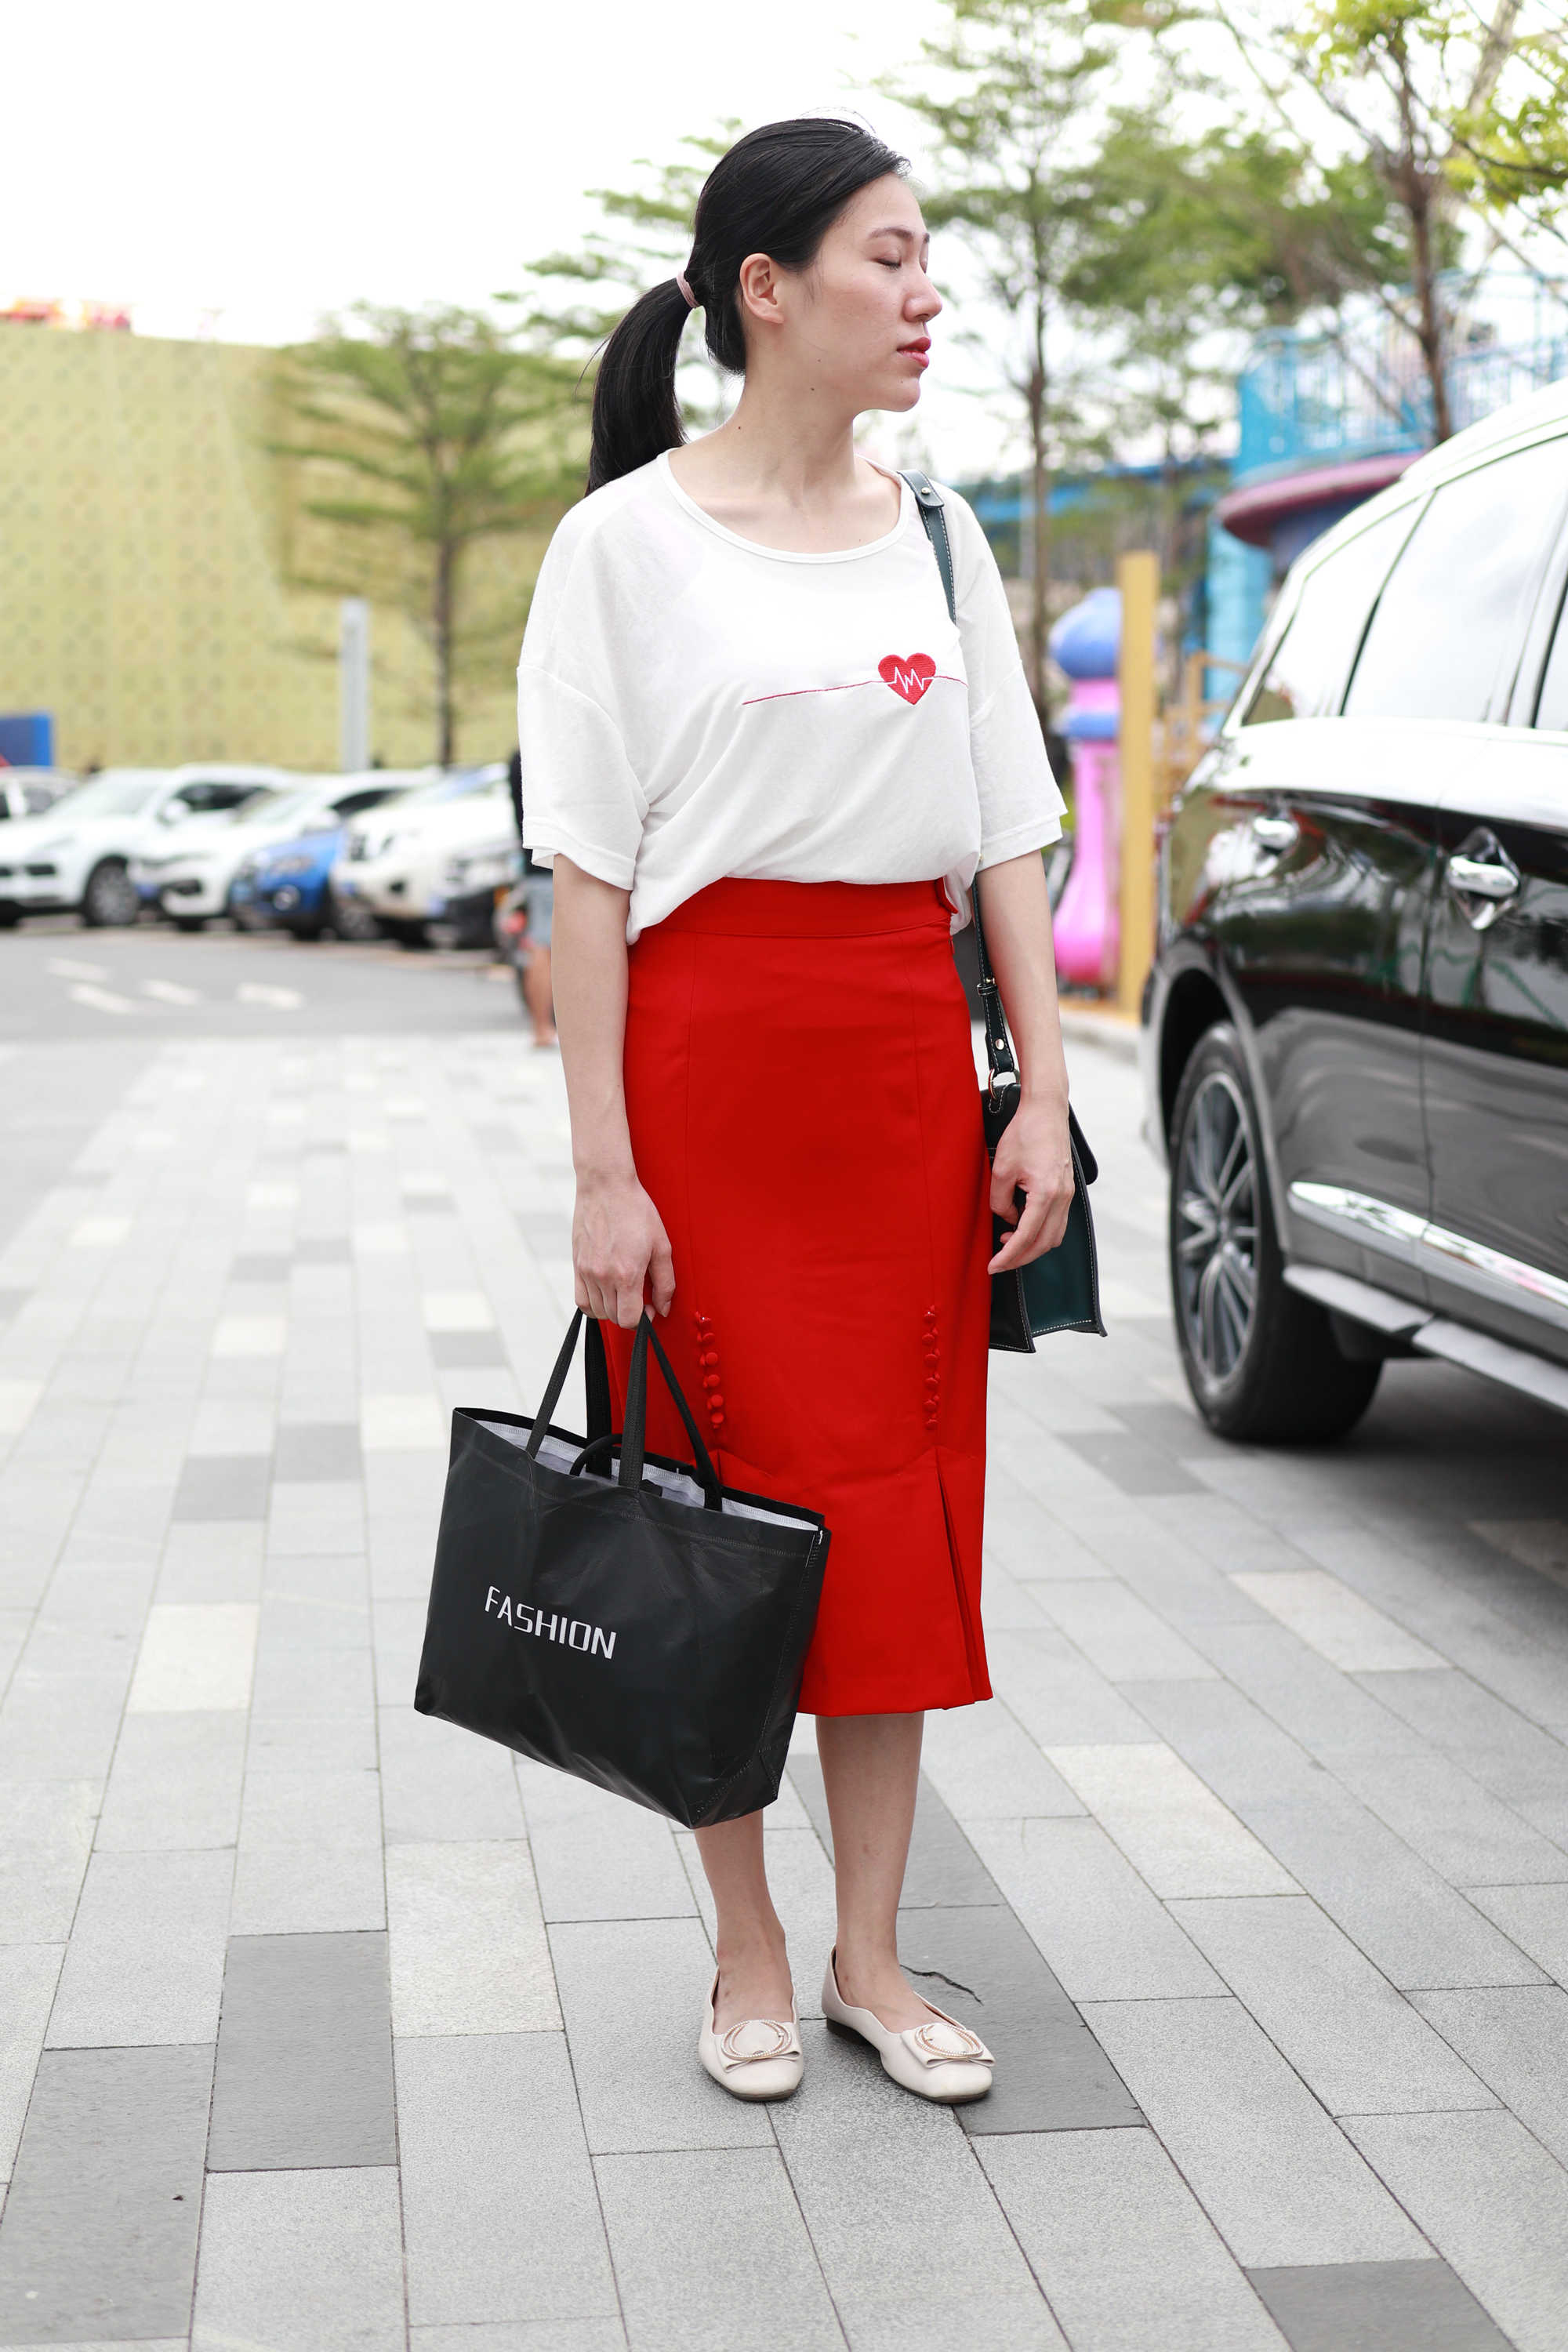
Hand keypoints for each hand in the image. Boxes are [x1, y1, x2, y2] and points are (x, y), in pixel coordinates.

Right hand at [573, 1171, 674, 1326]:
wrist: (606, 1186)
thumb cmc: (637, 1211)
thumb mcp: (662, 1245)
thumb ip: (665, 1282)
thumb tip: (663, 1309)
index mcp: (627, 1273)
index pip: (629, 1320)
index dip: (643, 1320)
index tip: (649, 1309)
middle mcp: (603, 1276)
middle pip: (614, 1317)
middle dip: (630, 1314)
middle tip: (640, 1299)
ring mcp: (587, 1271)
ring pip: (597, 1311)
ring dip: (613, 1309)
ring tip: (624, 1293)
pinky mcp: (576, 1265)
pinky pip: (581, 1300)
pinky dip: (593, 1305)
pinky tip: (605, 1294)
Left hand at [988, 1093, 1074, 1273]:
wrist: (1046, 1112)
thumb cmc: (1024, 1134)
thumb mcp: (1001, 1169)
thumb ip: (1000, 1201)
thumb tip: (1006, 1219)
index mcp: (1047, 1194)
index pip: (1026, 1237)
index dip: (1008, 1256)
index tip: (993, 1266)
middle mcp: (1062, 1198)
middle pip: (1044, 1243)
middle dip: (1020, 1258)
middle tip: (999, 1263)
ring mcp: (1068, 1195)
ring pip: (1053, 1236)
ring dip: (1032, 1246)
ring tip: (1008, 1244)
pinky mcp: (1067, 1190)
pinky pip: (1057, 1222)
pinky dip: (1040, 1232)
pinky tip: (1021, 1226)